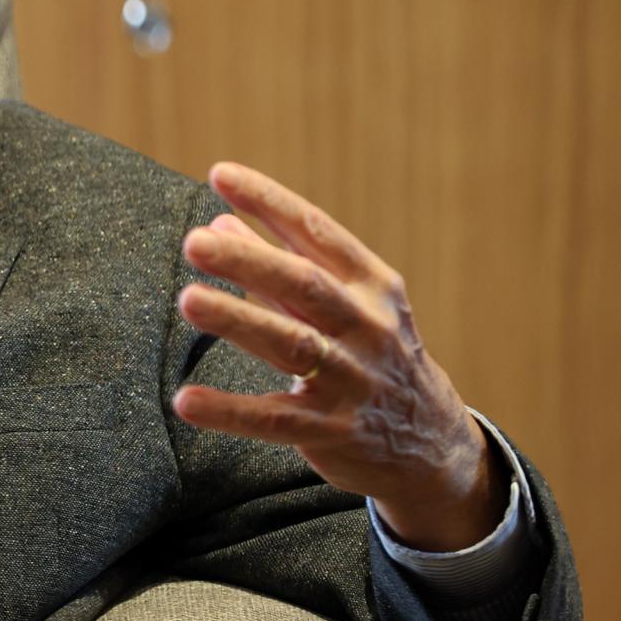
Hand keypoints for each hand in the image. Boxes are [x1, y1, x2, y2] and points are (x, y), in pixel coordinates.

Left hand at [172, 163, 506, 551]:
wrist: (434, 444)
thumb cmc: (374, 357)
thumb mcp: (345, 305)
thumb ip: (279, 268)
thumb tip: (217, 224)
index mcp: (371, 285)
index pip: (317, 232)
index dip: (270, 202)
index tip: (221, 175)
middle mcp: (368, 326)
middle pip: (304, 284)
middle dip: (249, 260)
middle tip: (194, 242)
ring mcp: (353, 379)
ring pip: (292, 344)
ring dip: (238, 319)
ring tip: (188, 299)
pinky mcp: (334, 430)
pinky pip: (275, 419)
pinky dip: (230, 410)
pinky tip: (186, 400)